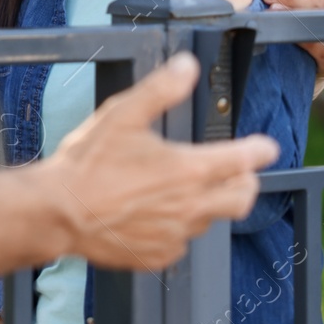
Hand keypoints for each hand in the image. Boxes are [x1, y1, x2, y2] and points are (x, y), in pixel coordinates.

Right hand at [44, 53, 278, 268]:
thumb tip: (187, 67)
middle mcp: (190, 207)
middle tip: (238, 173)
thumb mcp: (122, 114)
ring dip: (207, 203)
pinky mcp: (158, 256)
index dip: (259, 150)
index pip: (243, 160)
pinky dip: (177, 228)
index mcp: (188, 170)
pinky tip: (156, 215)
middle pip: (241, 198)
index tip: (266, 148)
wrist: (57, 213)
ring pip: (209, 219)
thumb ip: (160, 89)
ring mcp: (175, 236)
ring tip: (186, 190)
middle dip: (246, 182)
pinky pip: (180, 242)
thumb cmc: (86, 165)